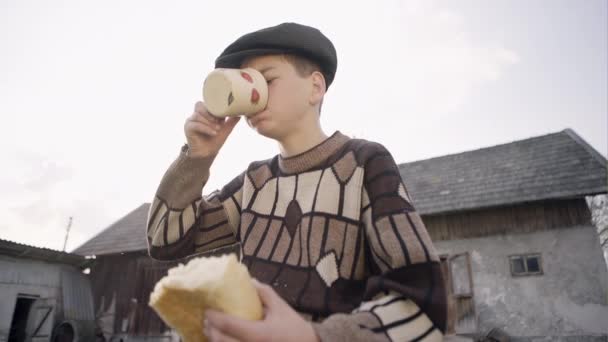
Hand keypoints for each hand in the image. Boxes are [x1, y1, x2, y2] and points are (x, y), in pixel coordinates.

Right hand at [184, 101, 240, 157]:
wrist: (207, 153)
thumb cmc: (215, 140)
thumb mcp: (226, 130)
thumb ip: (232, 121)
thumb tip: (240, 114)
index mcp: (205, 113)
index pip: (207, 103)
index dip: (215, 108)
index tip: (223, 117)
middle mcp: (197, 115)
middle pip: (199, 105)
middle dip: (210, 113)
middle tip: (219, 122)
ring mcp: (191, 121)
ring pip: (198, 115)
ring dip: (209, 122)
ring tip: (217, 129)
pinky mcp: (188, 128)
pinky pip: (195, 124)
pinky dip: (206, 128)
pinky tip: (213, 133)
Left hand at [204, 280, 319, 341]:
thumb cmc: (295, 329)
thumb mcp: (281, 308)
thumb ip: (264, 293)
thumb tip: (249, 280)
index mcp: (258, 334)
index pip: (227, 325)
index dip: (213, 317)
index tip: (207, 310)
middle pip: (219, 341)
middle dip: (210, 330)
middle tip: (206, 320)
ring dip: (213, 341)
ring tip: (212, 331)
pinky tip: (223, 341)